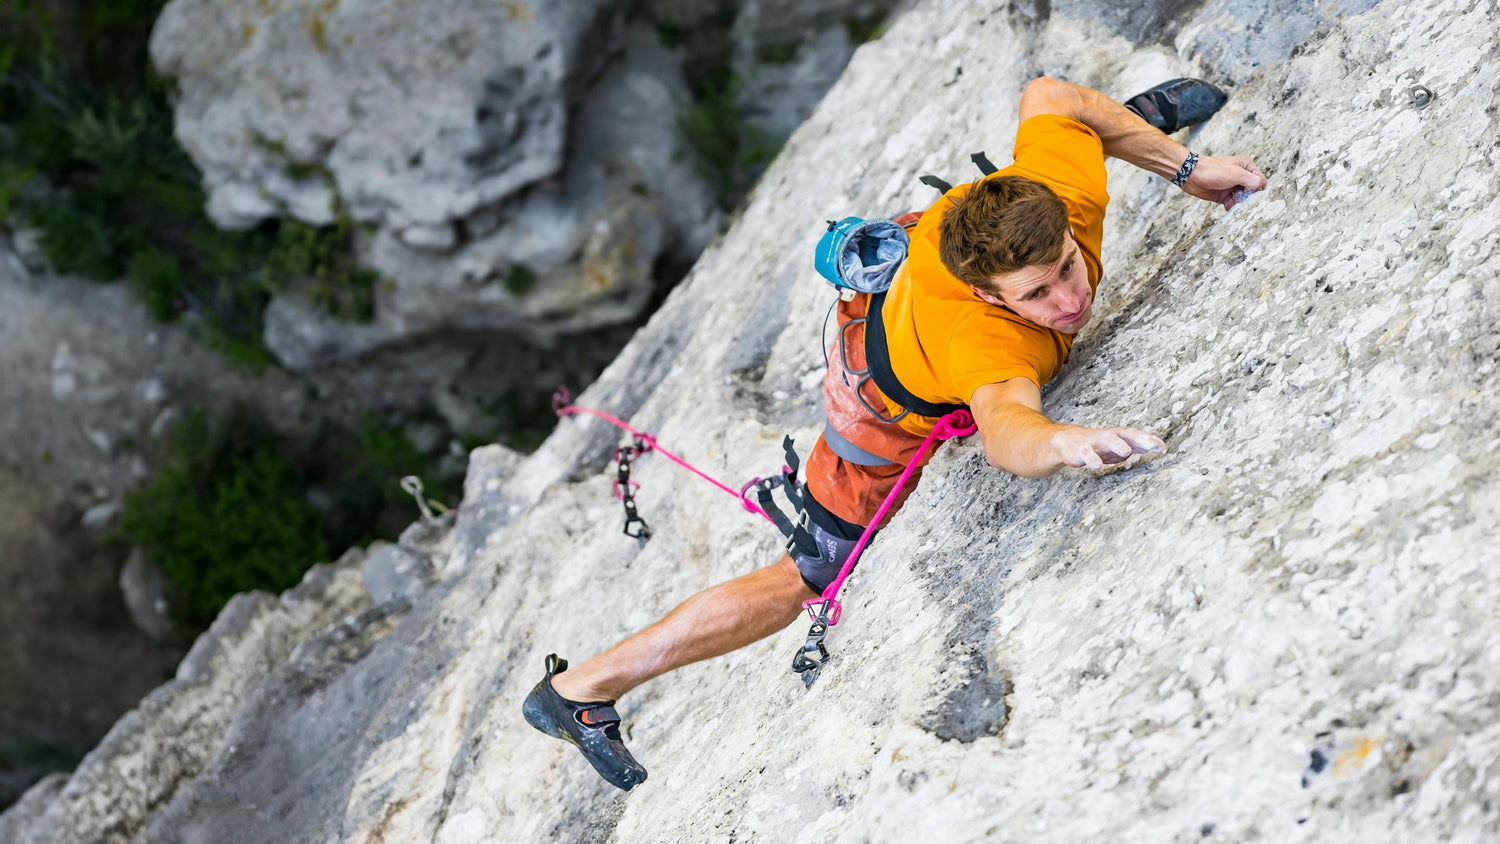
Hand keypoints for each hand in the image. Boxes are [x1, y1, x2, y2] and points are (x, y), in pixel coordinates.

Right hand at [1050, 426, 1165, 470]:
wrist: (1064, 442)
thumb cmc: (1097, 445)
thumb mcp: (1118, 445)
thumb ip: (1137, 446)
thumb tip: (1160, 446)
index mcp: (1118, 436)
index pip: (1136, 436)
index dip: (1148, 440)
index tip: (1162, 447)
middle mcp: (1108, 436)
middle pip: (1125, 434)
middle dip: (1139, 438)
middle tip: (1152, 444)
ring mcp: (1093, 443)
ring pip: (1106, 440)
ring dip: (1116, 444)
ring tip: (1126, 451)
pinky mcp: (1079, 451)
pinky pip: (1085, 454)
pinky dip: (1091, 459)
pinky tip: (1097, 465)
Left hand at [1183, 155, 1266, 209]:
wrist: (1191, 175)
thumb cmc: (1212, 170)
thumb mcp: (1236, 173)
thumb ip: (1252, 180)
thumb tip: (1260, 188)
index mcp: (1247, 166)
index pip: (1260, 181)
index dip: (1255, 188)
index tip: (1246, 191)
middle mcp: (1241, 175)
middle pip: (1252, 191)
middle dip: (1247, 197)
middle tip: (1238, 197)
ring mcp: (1232, 186)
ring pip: (1243, 199)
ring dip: (1239, 203)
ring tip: (1231, 201)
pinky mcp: (1224, 195)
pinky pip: (1233, 204)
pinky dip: (1232, 207)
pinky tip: (1227, 206)